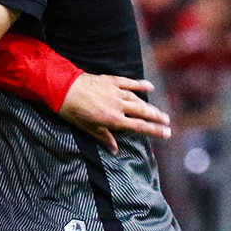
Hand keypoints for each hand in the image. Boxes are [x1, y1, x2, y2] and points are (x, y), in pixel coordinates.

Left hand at [57, 74, 171, 151]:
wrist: (63, 89)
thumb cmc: (73, 111)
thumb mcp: (87, 128)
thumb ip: (104, 137)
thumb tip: (115, 150)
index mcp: (113, 119)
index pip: (139, 126)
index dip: (154, 130)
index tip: (167, 133)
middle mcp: (118, 106)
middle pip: (142, 112)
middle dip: (157, 117)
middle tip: (168, 121)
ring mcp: (116, 92)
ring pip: (138, 99)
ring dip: (150, 105)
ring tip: (159, 111)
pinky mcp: (111, 81)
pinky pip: (129, 83)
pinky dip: (140, 85)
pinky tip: (150, 87)